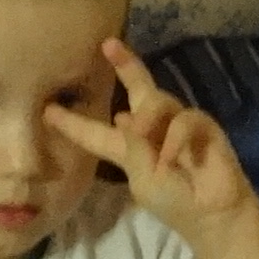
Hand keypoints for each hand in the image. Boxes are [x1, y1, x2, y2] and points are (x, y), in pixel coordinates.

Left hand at [42, 40, 255, 241]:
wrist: (211, 214)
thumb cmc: (172, 201)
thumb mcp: (142, 178)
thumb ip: (133, 148)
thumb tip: (124, 117)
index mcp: (128, 146)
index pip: (95, 131)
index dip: (72, 122)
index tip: (47, 110)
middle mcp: (151, 127)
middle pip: (138, 88)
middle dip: (125, 65)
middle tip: (108, 44)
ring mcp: (177, 123)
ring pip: (158, 101)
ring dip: (147, 118)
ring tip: (143, 137)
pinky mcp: (202, 125)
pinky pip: (184, 120)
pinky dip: (175, 139)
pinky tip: (171, 158)